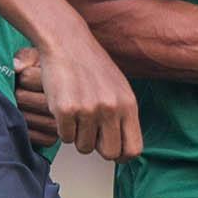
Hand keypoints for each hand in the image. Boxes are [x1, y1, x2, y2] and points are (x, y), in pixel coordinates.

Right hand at [14, 35, 142, 159]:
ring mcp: (88, 110)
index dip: (122, 155)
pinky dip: (63, 128)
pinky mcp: (66, 110)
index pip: (134, 149)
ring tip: (76, 113)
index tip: (112, 150)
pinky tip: (64, 108)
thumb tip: (122, 147)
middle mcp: (111, 109)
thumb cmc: (91, 65)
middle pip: (110, 153)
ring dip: (78, 135)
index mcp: (128, 104)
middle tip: (90, 132)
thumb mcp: (118, 88)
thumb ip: (123, 115)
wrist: (67, 42)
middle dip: (98, 147)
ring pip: (84, 147)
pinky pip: (65, 137)